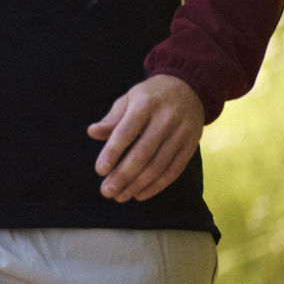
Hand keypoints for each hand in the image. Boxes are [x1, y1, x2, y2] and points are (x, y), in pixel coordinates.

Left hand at [87, 74, 204, 201]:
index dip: (112, 152)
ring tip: (120, 196)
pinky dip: (157, 186)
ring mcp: (181, 133)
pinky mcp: (191, 145)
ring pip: (158, 166)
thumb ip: (112, 119)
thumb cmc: (150, 96)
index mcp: (145, 105)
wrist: (189, 88)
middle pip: (143, 153)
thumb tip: (92, 132)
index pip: (126, 132)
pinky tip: (140, 194)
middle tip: (107, 191)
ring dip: (138, 185)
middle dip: (123, 175)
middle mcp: (165, 119)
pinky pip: (174, 170)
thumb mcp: (128, 99)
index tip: (99, 171)